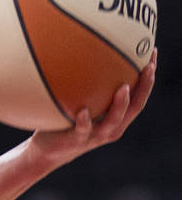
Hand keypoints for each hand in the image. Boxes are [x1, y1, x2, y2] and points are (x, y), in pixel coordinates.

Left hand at [29, 48, 156, 164]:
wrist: (47, 150)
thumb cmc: (64, 121)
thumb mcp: (78, 101)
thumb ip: (85, 85)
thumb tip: (81, 49)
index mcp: (116, 117)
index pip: (138, 95)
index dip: (148, 77)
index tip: (152, 53)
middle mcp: (111, 127)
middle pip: (135, 107)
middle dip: (144, 87)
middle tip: (149, 66)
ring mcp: (95, 135)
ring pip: (113, 121)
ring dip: (120, 104)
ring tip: (123, 87)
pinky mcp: (76, 140)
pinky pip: (82, 130)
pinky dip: (85, 121)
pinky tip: (84, 111)